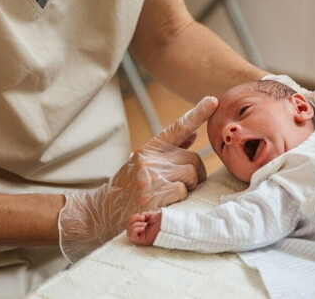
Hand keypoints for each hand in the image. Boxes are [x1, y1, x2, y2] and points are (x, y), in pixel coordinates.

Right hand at [59, 96, 218, 262]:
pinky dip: (179, 200)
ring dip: (187, 188)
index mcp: (149, 148)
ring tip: (168, 196)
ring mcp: (151, 176)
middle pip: (194, 159)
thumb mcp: (143, 163)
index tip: (213, 100)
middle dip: (193, 174)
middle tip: (177, 186)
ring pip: (192, 176)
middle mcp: (149, 159)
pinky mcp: (153, 195)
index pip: (177, 128)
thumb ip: (169, 150)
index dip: (198, 113)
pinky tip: (164, 204)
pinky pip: (184, 192)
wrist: (100, 213)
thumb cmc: (128, 188)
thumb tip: (193, 133)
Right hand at [126, 211, 161, 245]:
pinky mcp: (141, 241)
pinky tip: (143, 228)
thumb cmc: (160, 220)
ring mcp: (140, 237)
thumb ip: (141, 216)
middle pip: (127, 227)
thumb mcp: (149, 215)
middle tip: (143, 218)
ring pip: (128, 232)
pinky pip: (132, 237)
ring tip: (145, 224)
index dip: (132, 218)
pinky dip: (135, 230)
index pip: (129, 223)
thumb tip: (137, 217)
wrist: (167, 224)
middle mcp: (139, 232)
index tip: (142, 215)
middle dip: (133, 220)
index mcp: (140, 226)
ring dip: (135, 225)